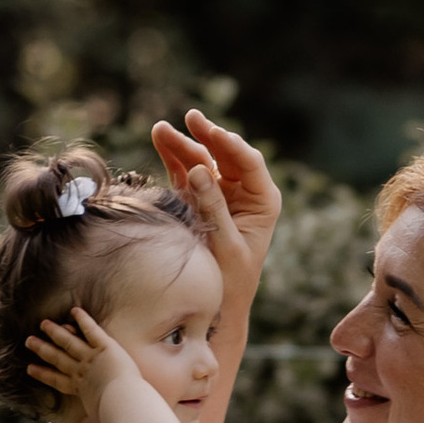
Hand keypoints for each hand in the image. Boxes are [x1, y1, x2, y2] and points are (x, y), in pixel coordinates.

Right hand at [26, 305, 134, 422]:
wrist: (125, 405)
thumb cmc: (114, 416)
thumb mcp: (97, 422)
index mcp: (79, 389)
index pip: (56, 380)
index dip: (42, 374)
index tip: (30, 369)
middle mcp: (81, 371)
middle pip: (57, 357)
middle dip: (42, 349)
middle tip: (29, 341)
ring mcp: (91, 358)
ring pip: (69, 341)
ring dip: (56, 332)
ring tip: (43, 323)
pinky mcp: (105, 347)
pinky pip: (91, 330)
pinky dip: (83, 320)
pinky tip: (75, 310)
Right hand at [153, 108, 280, 287]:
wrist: (217, 304)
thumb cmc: (230, 279)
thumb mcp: (226, 243)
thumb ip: (213, 207)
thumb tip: (199, 170)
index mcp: (263, 201)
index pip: (250, 164)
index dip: (233, 146)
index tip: (215, 134)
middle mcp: (243, 192)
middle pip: (225, 155)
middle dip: (207, 135)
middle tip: (192, 118)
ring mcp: (219, 192)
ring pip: (202, 160)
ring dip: (183, 144)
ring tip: (161, 129)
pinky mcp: (197, 198)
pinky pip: (184, 172)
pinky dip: (172, 157)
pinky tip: (160, 138)